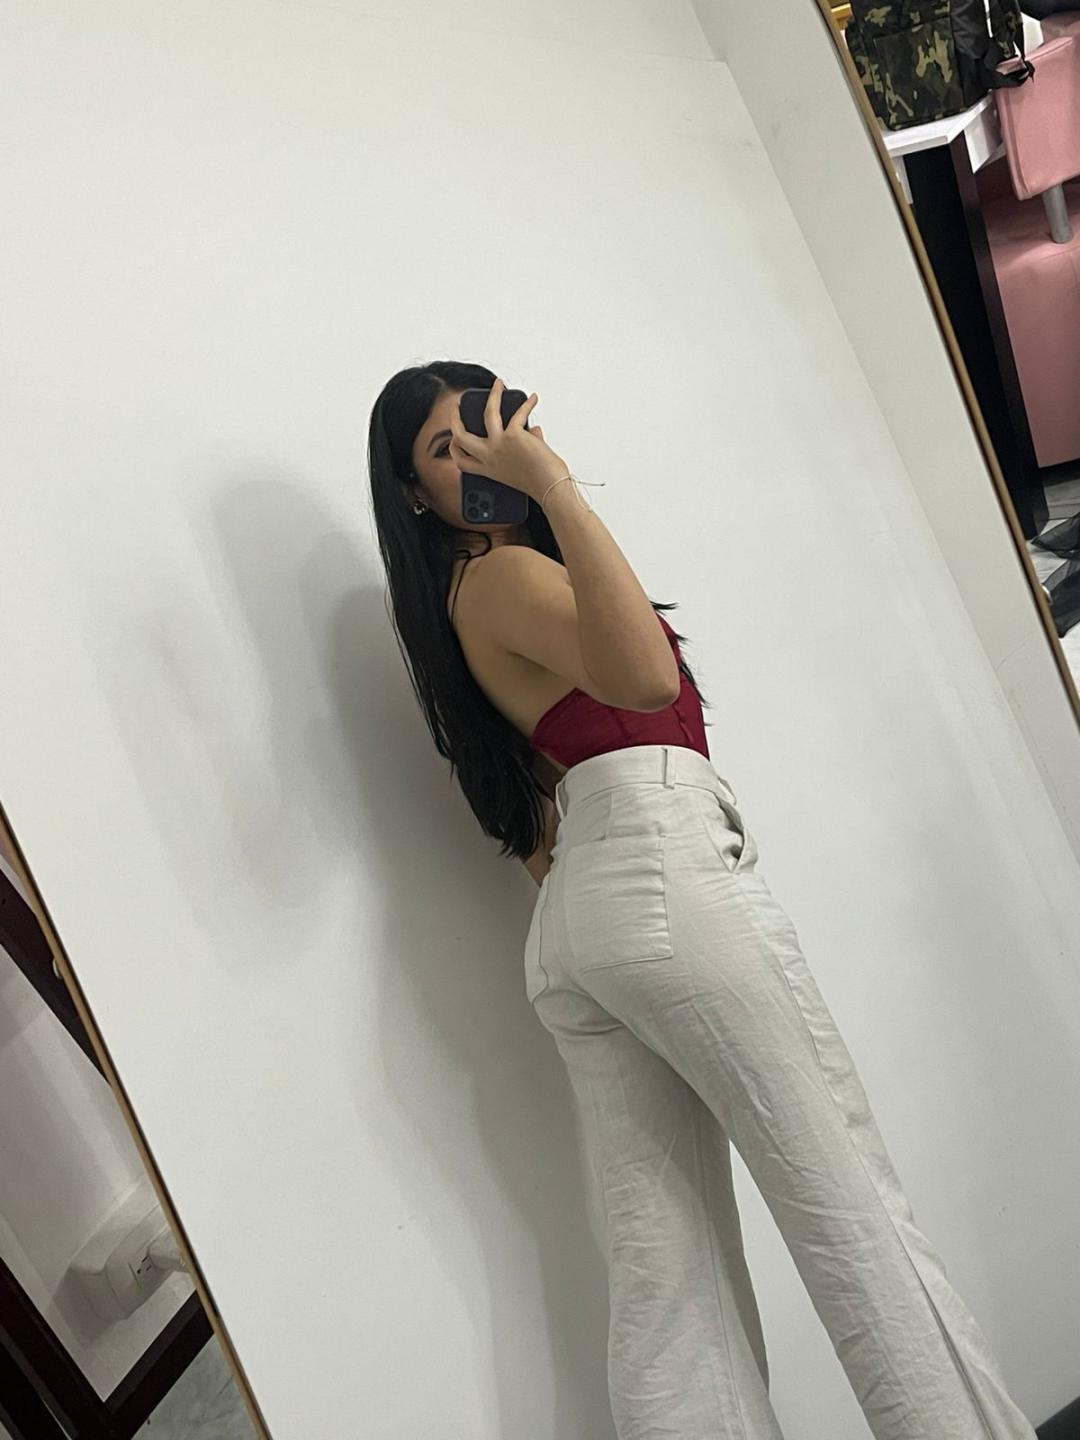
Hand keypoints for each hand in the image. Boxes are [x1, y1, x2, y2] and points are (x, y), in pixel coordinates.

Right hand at [448, 378, 568, 503]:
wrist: (550, 487)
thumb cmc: (540, 483)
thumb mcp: (522, 468)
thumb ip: (522, 448)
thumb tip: (533, 428)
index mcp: (489, 469)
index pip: (462, 461)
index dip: (454, 449)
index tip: (454, 438)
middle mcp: (489, 457)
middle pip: (461, 436)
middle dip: (455, 417)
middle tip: (457, 405)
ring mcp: (499, 445)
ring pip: (488, 412)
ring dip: (494, 394)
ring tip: (499, 384)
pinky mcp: (513, 436)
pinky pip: (520, 413)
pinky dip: (528, 403)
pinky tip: (534, 398)